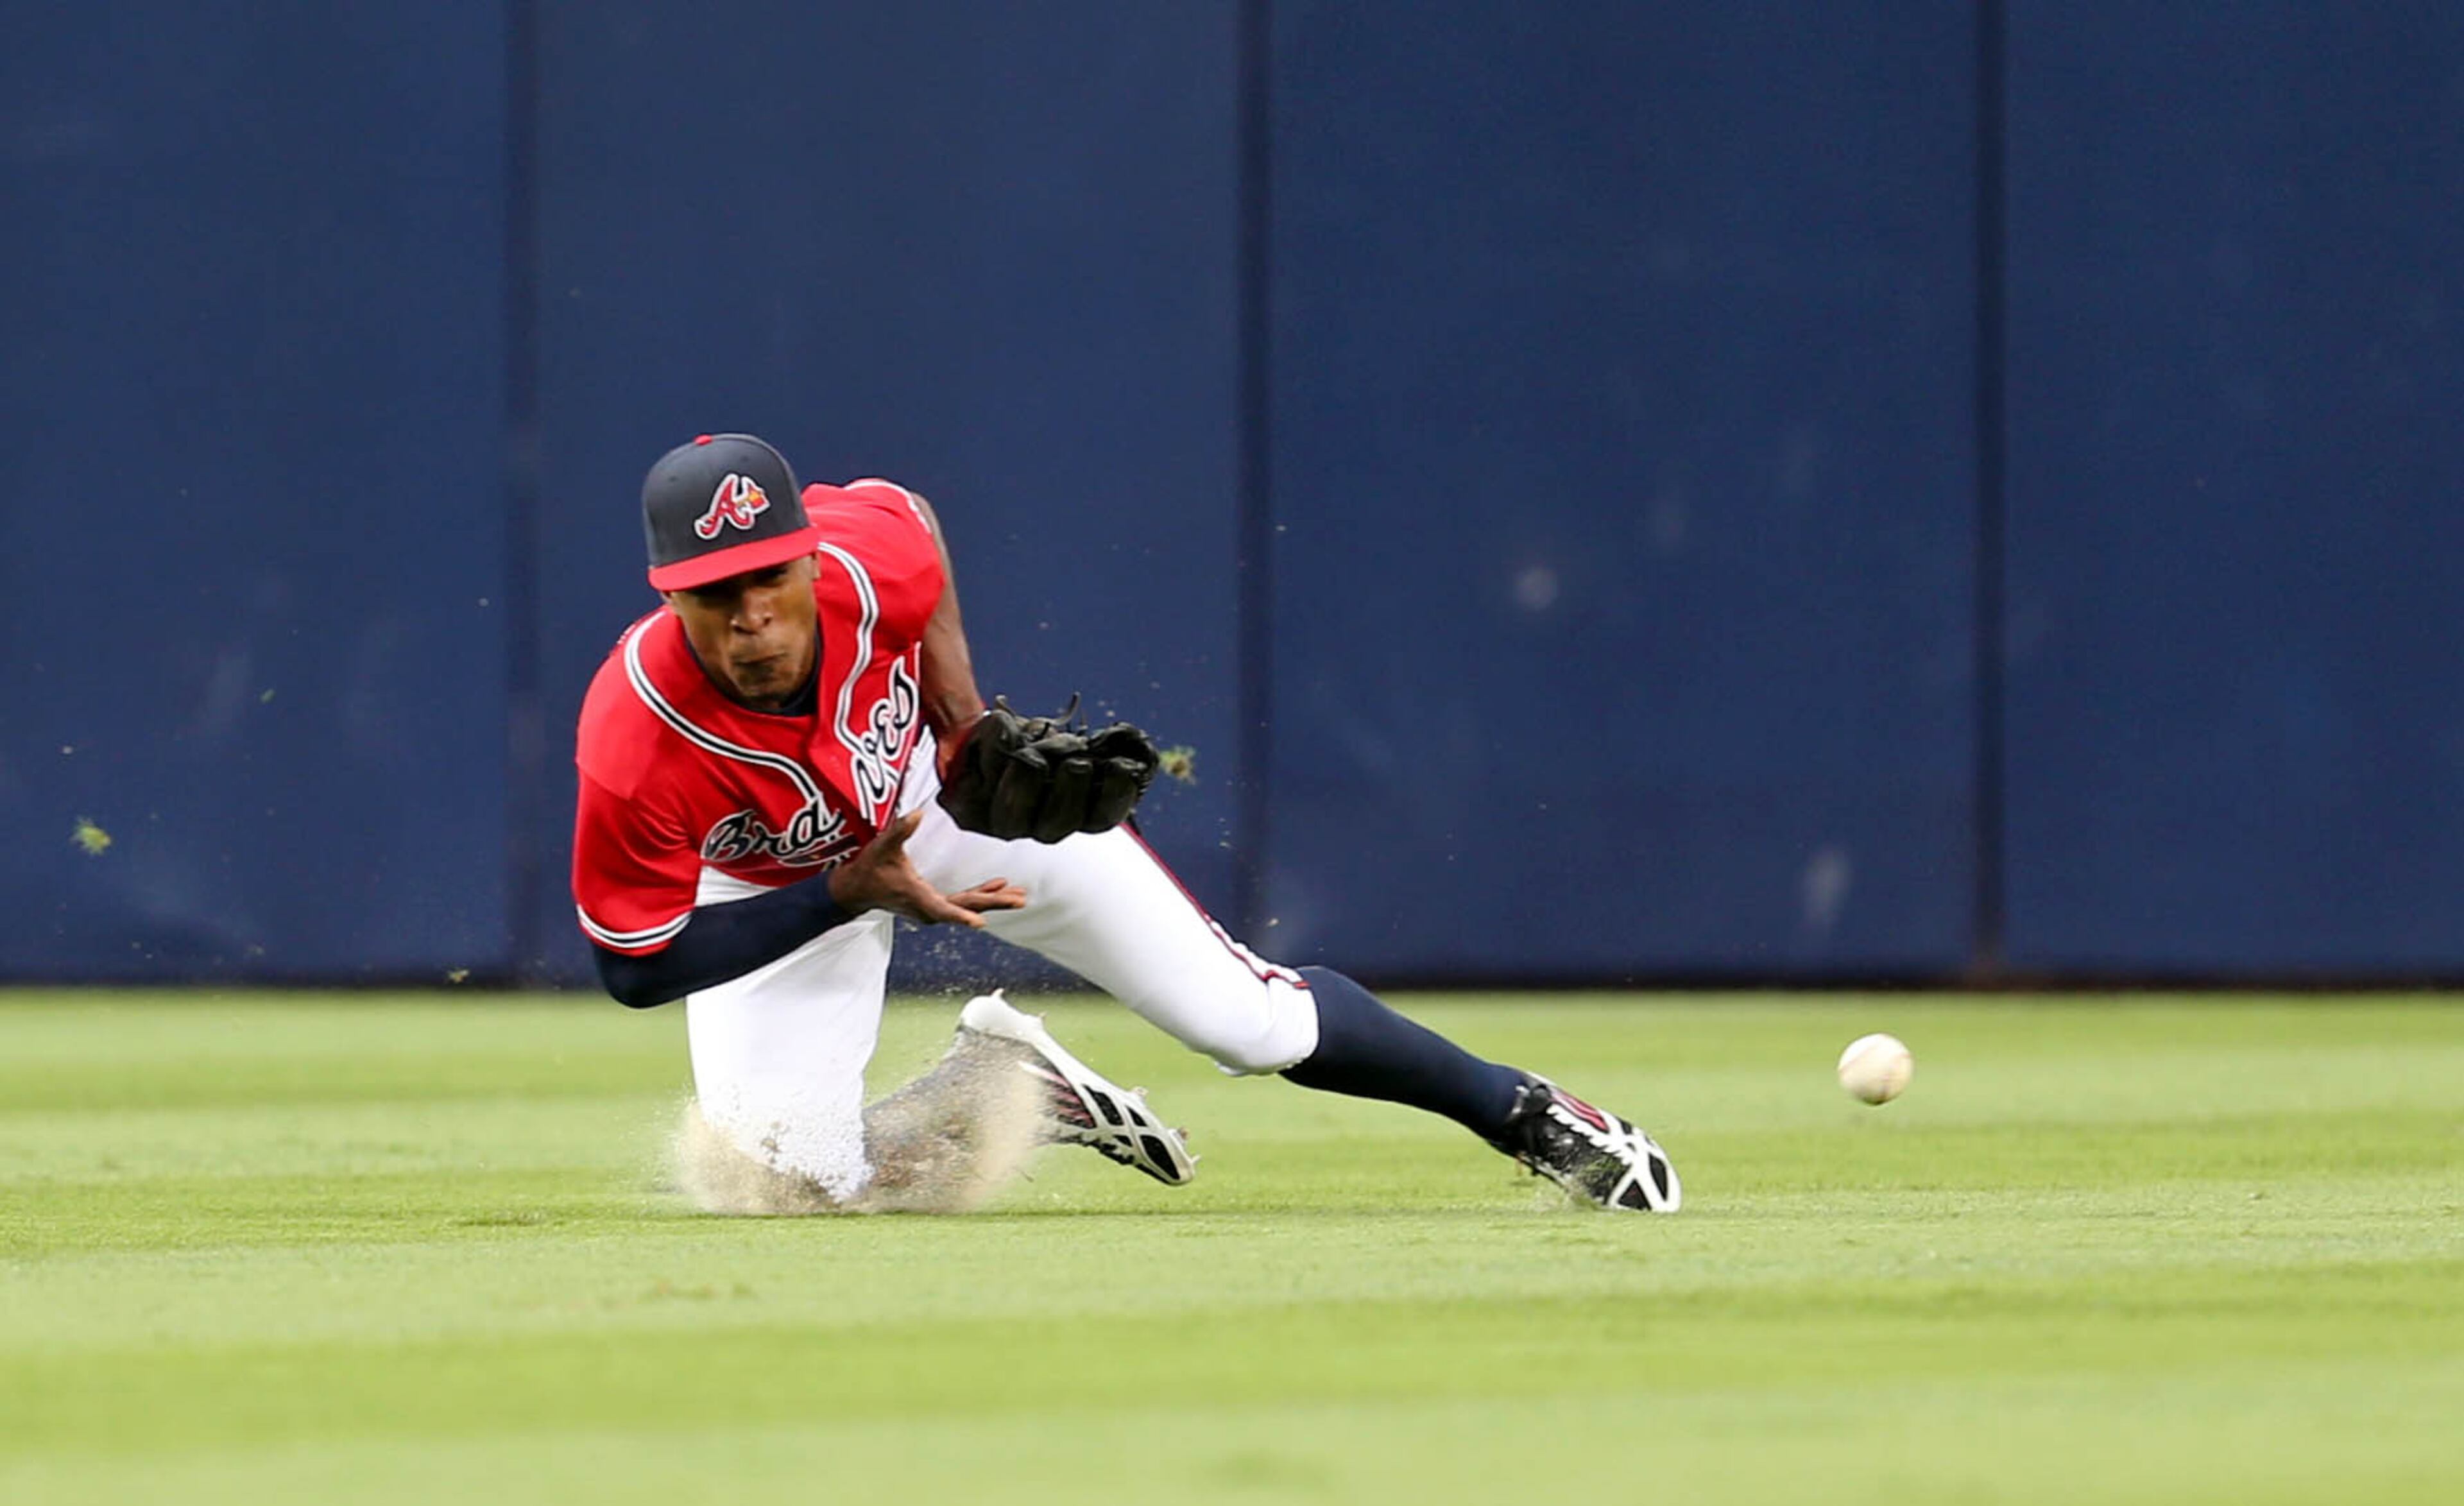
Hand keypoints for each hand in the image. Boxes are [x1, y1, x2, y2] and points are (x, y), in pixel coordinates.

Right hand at [827, 810, 1026, 927]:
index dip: (960, 915)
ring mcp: (932, 908)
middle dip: (994, 903)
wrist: (857, 889)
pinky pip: (963, 902)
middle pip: (966, 907)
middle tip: (1020, 899)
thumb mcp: (883, 846)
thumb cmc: (870, 868)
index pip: (943, 908)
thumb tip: (917, 813)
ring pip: (967, 906)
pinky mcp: (933, 904)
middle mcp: (928, 908)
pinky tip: (997, 885)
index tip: (979, 922)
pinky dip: (981, 894)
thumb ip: (901, 830)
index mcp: (917, 897)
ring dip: (993, 900)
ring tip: (1019, 895)